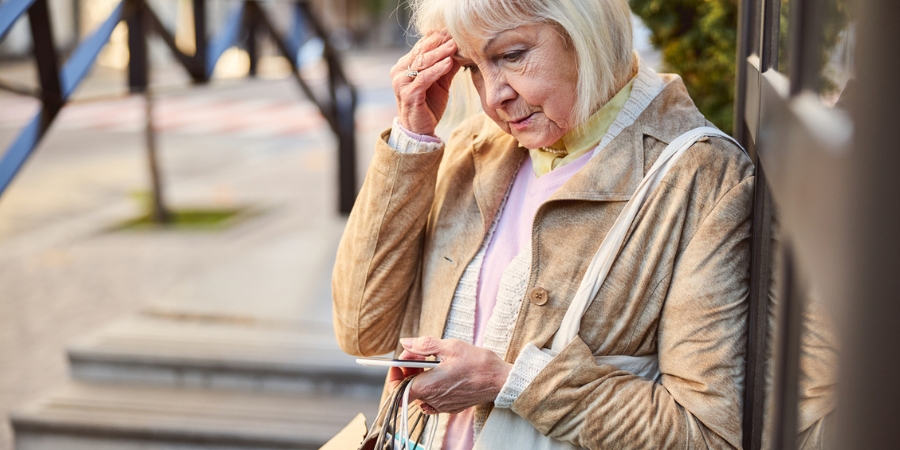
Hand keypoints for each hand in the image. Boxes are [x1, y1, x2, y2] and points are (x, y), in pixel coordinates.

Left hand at [386, 337, 512, 414]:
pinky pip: (432, 398)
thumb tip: (406, 342)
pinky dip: (432, 385)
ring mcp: (442, 406)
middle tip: (420, 354)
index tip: (399, 362)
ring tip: (434, 361)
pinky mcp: (451, 407)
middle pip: (408, 387)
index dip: (393, 375)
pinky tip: (442, 373)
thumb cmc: (478, 363)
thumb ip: (424, 345)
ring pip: (421, 392)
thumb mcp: (450, 346)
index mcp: (428, 386)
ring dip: (421, 376)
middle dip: (409, 369)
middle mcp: (432, 400)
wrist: (500, 380)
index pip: (396, 390)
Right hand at [390, 30, 460, 135]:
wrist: (419, 130)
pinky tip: (448, 63)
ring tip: (454, 46)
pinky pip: (424, 78)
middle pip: (421, 52)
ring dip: (440, 53)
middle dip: (439, 43)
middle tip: (455, 34)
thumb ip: (447, 66)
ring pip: (422, 63)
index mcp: (405, 66)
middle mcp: (400, 71)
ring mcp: (401, 83)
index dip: (437, 38)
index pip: (421, 47)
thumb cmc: (428, 105)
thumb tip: (462, 49)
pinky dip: (437, 70)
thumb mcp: (441, 82)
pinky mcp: (408, 94)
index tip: (453, 30)